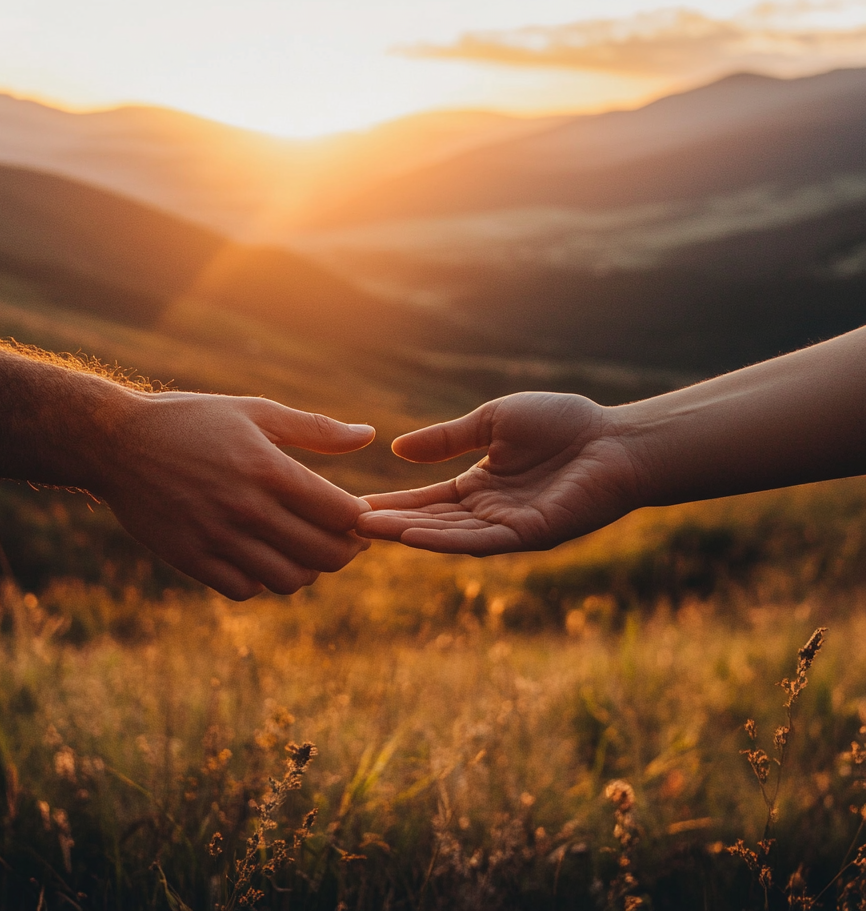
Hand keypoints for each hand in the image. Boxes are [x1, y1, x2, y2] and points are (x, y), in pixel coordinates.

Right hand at [95, 393, 374, 598]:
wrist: (115, 442)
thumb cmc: (192, 421)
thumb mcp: (255, 412)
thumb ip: (316, 428)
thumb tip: (369, 435)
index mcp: (268, 469)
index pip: (340, 514)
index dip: (362, 520)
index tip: (362, 515)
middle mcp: (246, 509)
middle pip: (323, 554)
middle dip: (346, 551)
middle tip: (347, 541)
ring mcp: (217, 539)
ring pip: (289, 580)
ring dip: (308, 570)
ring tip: (306, 550)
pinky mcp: (190, 559)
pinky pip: (245, 590)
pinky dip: (264, 581)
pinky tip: (264, 558)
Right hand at [356, 392, 641, 554]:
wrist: (617, 439)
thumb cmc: (564, 425)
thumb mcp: (493, 421)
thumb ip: (448, 438)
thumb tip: (397, 448)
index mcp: (479, 487)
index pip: (426, 500)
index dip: (391, 502)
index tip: (352, 502)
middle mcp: (488, 513)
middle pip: (429, 521)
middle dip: (389, 522)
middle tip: (344, 522)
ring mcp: (507, 528)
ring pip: (446, 535)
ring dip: (406, 533)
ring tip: (365, 528)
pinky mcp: (528, 535)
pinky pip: (478, 541)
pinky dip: (442, 540)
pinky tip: (410, 535)